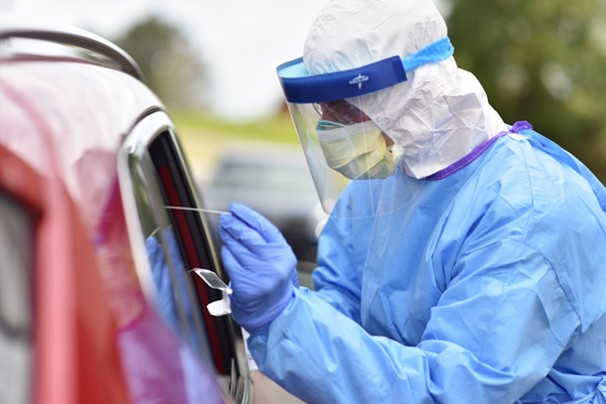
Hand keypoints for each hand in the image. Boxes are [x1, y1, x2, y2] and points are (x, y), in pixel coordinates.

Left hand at [219, 203, 297, 333]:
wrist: (275, 314)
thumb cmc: (274, 284)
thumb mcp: (279, 261)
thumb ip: (266, 243)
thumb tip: (242, 222)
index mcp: (284, 253)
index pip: (264, 227)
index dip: (248, 215)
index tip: (236, 208)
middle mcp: (273, 263)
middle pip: (248, 236)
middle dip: (234, 224)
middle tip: (225, 218)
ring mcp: (259, 274)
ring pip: (237, 248)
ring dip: (228, 237)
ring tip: (224, 229)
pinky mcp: (245, 284)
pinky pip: (231, 262)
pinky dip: (227, 253)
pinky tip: (227, 249)